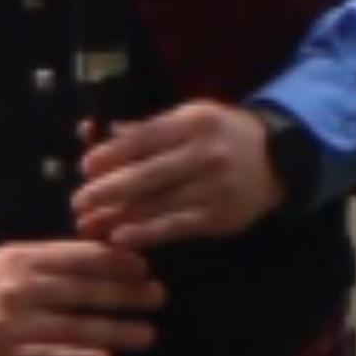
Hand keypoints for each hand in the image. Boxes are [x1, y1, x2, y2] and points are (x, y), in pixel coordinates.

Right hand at [0, 240, 163, 355]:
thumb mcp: (19, 256)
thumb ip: (59, 257)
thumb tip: (111, 252)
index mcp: (27, 257)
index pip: (78, 257)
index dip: (113, 261)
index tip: (143, 267)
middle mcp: (22, 287)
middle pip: (82, 291)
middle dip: (124, 295)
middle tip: (158, 296)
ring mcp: (15, 323)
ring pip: (73, 327)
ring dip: (114, 330)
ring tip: (147, 333)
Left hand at [72, 101, 284, 249]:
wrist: (277, 159)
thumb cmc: (221, 133)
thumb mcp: (188, 118)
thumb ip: (146, 128)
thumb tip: (98, 132)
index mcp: (193, 122)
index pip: (144, 138)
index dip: (112, 154)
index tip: (85, 167)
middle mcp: (205, 154)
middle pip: (148, 175)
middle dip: (108, 191)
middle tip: (78, 202)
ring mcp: (214, 188)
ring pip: (158, 205)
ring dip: (118, 217)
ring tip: (89, 225)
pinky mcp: (218, 217)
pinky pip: (175, 227)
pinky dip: (145, 233)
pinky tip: (121, 238)